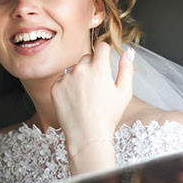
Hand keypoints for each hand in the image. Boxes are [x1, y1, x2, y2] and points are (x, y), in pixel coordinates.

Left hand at [51, 42, 134, 171]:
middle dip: (92, 66)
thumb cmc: (108, 116)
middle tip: (96, 86)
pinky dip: (67, 86)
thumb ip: (126, 68)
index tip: (105, 62)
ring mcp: (65, 78)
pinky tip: (75, 100)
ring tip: (85, 95)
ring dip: (79, 75)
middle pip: (87, 57)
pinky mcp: (55, 87)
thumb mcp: (124, 92)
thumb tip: (128, 51)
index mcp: (99, 68)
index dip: (105, 53)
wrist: (87, 136)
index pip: (101, 46)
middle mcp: (80, 69)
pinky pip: (62, 79)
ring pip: (74, 68)